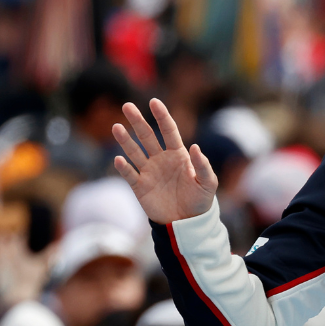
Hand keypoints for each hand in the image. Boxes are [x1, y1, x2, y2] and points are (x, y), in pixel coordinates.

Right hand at [112, 99, 217, 223]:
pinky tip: (119, 159)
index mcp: (178, 154)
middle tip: (127, 106)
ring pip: (134, 152)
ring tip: (116, 127)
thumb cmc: (200, 201)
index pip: (168, 130)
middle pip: (146, 136)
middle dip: (137, 121)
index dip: (161, 116)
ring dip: (125, 140)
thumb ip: (202, 165)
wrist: (187, 223)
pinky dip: (124, 168)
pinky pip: (130, 175)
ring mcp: (149, 172)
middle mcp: (161, 159)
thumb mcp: (208, 183)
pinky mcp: (140, 187)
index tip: (153, 102)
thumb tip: (194, 147)